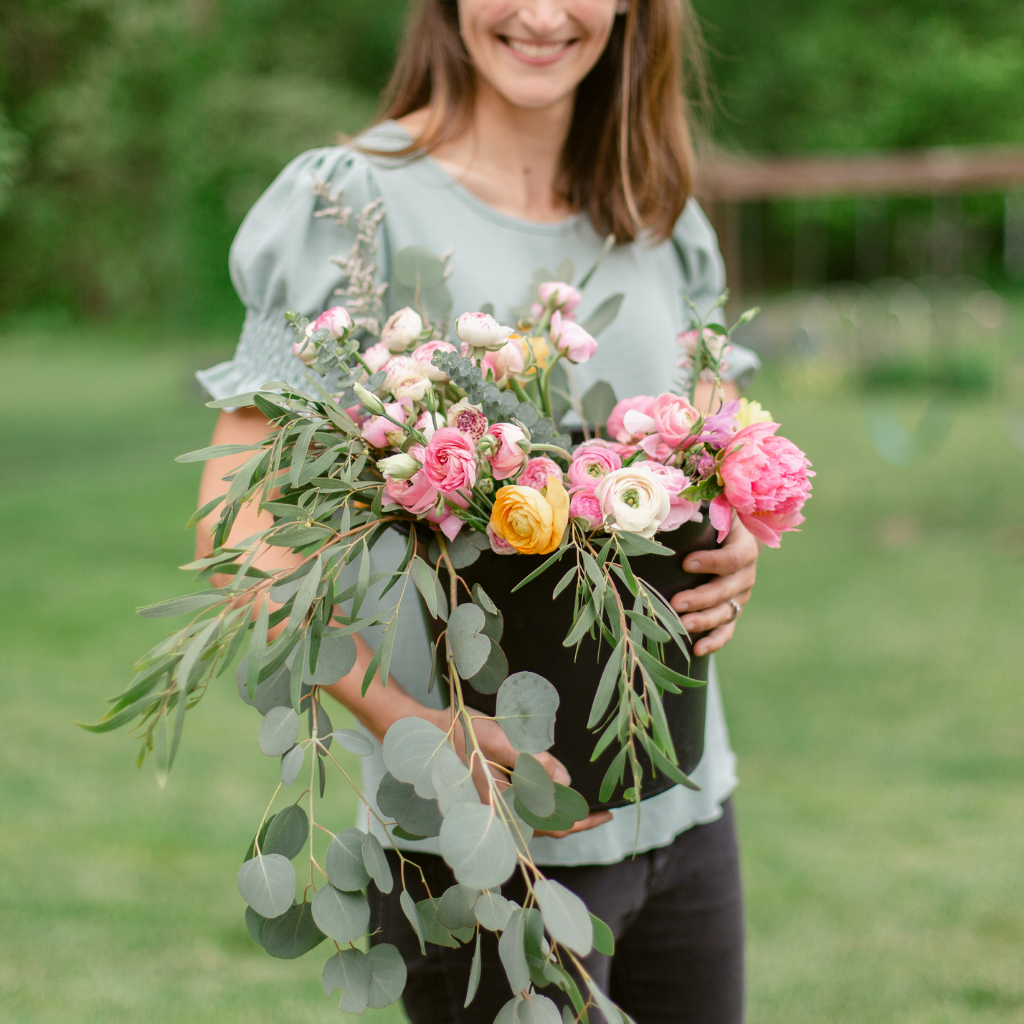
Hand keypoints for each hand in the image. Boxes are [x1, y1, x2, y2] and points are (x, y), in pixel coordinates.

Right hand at [436, 707, 611, 837]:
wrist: (424, 734)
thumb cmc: (460, 735)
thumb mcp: (499, 741)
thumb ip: (532, 761)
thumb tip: (565, 779)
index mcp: (504, 804)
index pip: (554, 824)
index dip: (582, 821)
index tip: (606, 814)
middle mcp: (500, 814)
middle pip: (548, 827)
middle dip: (576, 821)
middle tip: (601, 812)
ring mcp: (494, 809)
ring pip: (536, 821)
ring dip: (560, 814)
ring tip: (581, 802)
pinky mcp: (490, 800)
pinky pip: (523, 811)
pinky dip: (543, 806)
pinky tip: (551, 792)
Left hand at [669, 516, 758, 656]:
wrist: (734, 538)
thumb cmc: (714, 521)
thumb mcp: (712, 510)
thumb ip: (696, 506)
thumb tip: (668, 497)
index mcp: (744, 547)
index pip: (733, 558)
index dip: (712, 562)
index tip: (686, 563)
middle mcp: (746, 574)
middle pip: (728, 590)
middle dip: (702, 597)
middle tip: (676, 602)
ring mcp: (740, 596)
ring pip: (726, 612)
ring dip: (704, 621)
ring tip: (682, 626)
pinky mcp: (732, 612)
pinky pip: (727, 630)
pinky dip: (714, 641)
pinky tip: (696, 650)